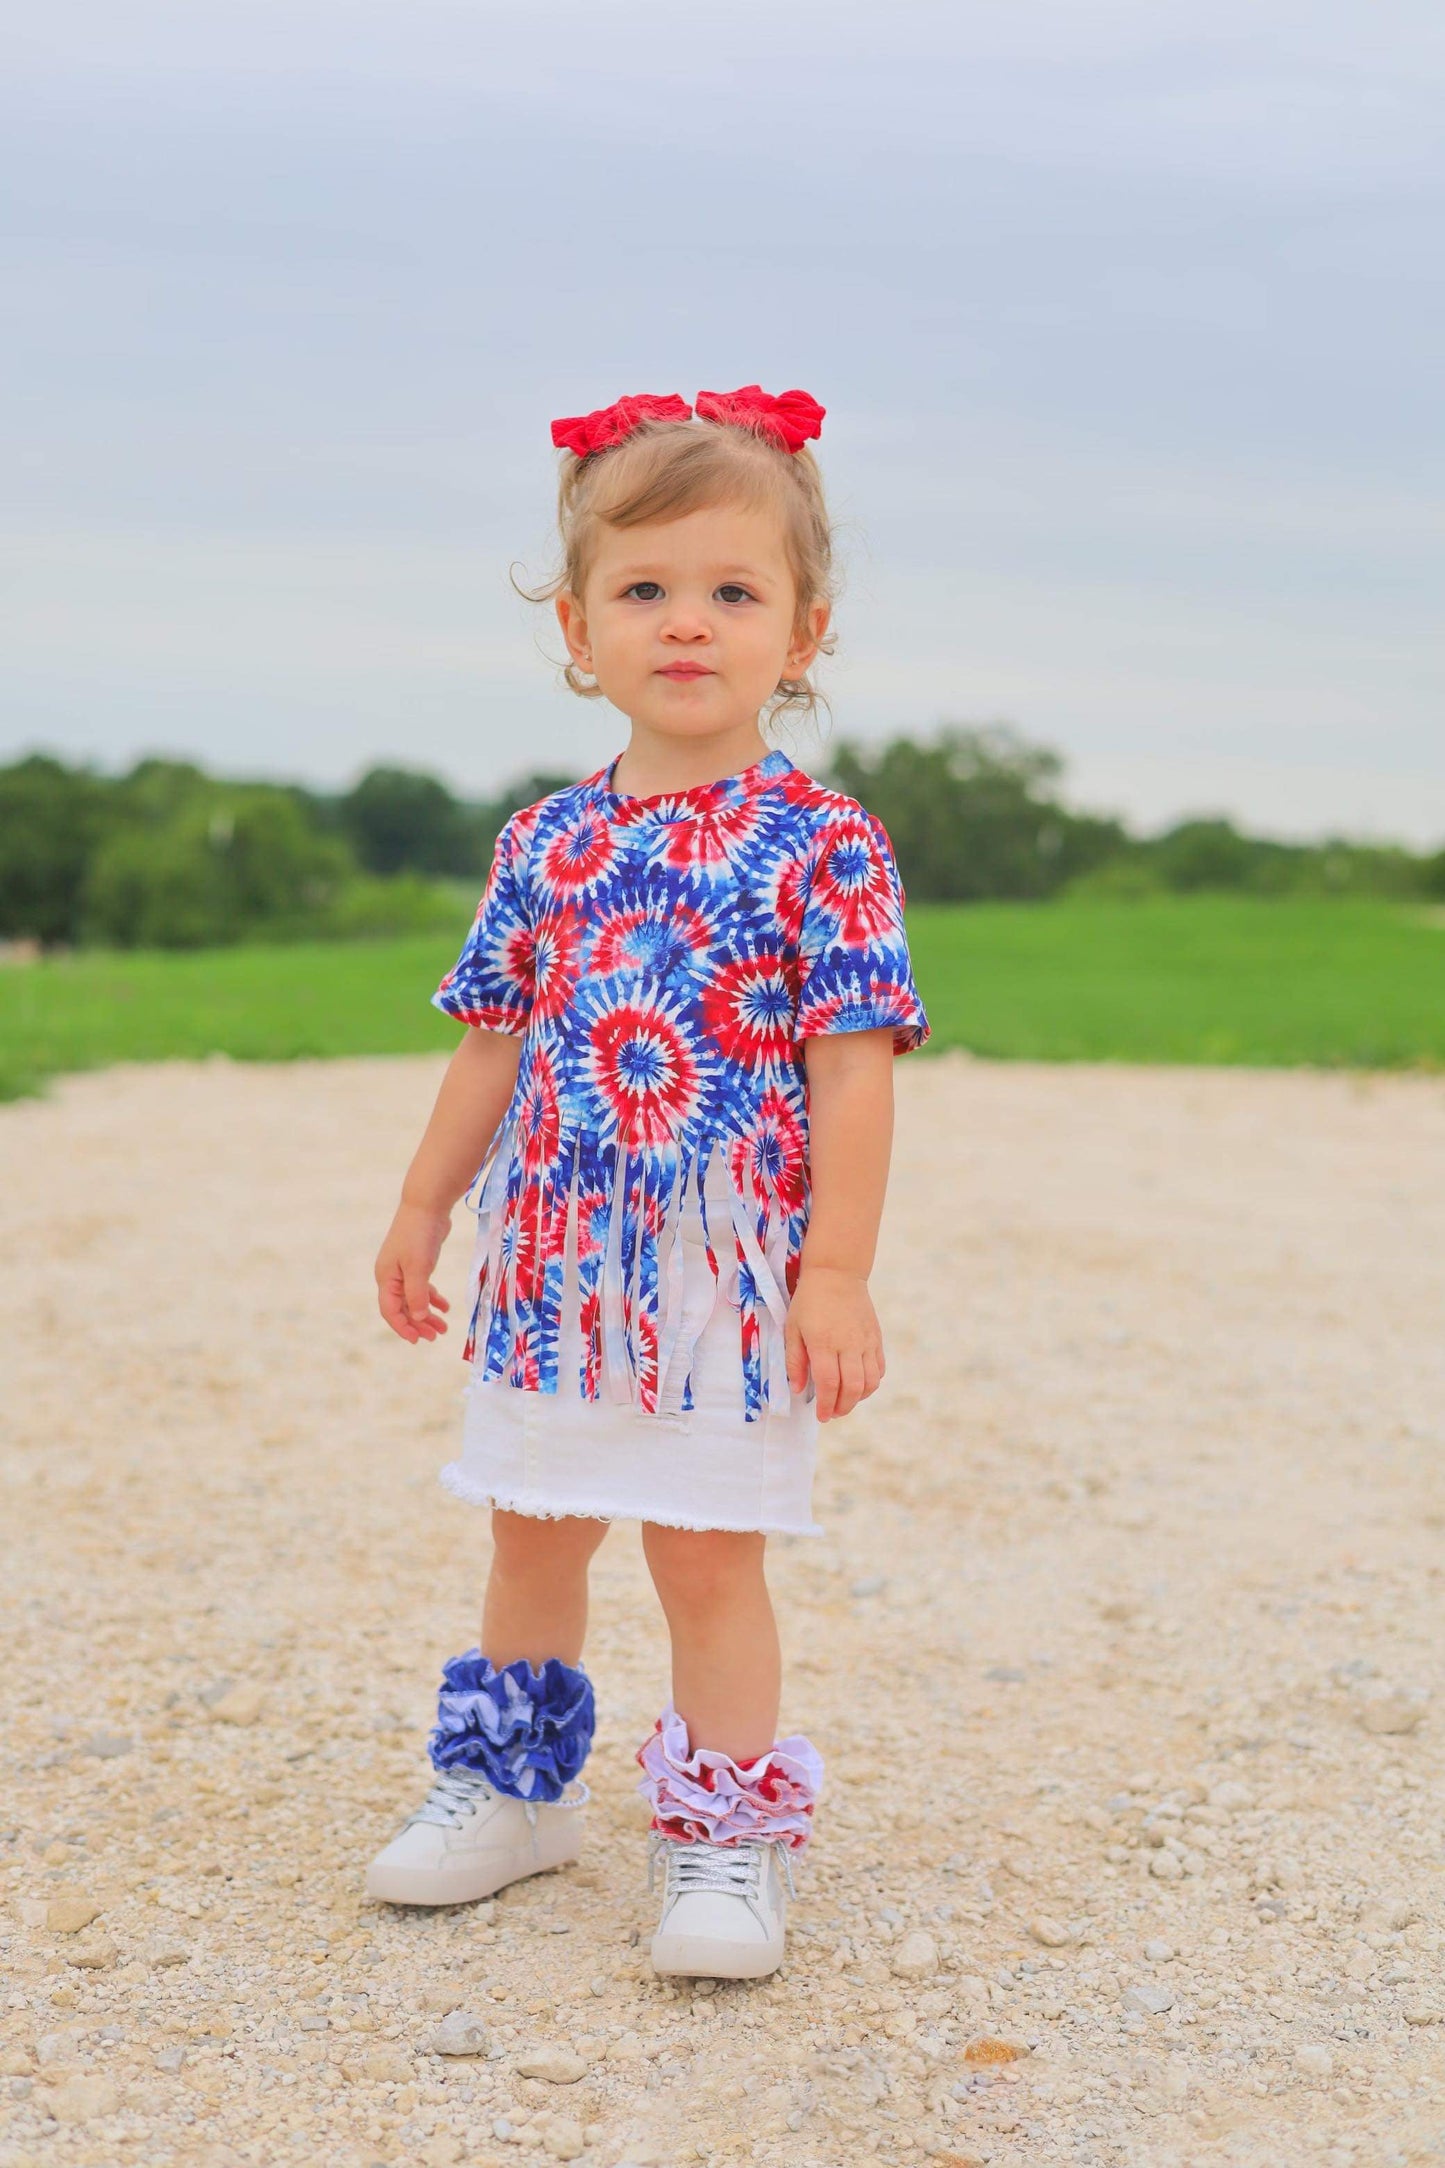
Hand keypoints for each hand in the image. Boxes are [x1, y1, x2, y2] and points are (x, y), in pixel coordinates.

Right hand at [375, 1201, 452, 1344]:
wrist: (427, 1205)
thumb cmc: (419, 1236)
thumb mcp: (418, 1268)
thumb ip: (417, 1295)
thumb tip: (418, 1318)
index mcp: (386, 1278)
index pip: (390, 1311)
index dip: (403, 1327)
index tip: (418, 1340)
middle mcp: (391, 1275)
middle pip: (402, 1308)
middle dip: (418, 1324)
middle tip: (435, 1337)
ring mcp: (404, 1269)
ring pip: (414, 1299)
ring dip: (427, 1314)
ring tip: (444, 1328)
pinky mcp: (417, 1262)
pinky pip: (422, 1287)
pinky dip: (433, 1298)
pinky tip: (445, 1307)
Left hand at [784, 1266, 884, 1421]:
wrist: (836, 1274)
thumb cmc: (809, 1302)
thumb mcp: (793, 1328)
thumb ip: (795, 1361)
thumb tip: (798, 1389)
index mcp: (823, 1342)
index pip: (830, 1384)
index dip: (827, 1405)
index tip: (822, 1416)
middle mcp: (848, 1344)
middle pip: (853, 1387)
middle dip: (843, 1407)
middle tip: (832, 1413)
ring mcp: (866, 1341)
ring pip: (870, 1382)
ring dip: (858, 1398)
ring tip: (845, 1401)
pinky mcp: (876, 1338)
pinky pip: (879, 1369)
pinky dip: (871, 1383)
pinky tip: (858, 1385)